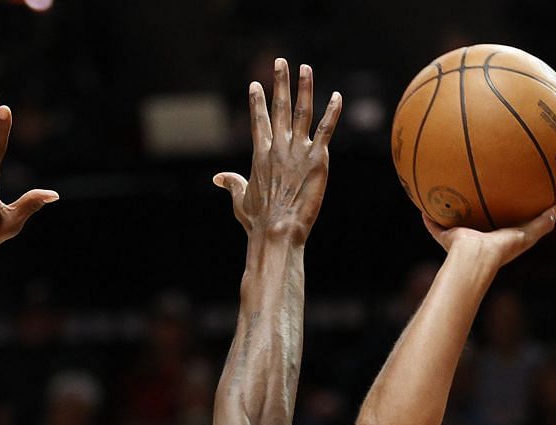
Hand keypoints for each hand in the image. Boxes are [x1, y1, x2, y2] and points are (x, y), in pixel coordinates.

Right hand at [214, 59, 340, 243]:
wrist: (276, 232)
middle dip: (280, 83)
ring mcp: (298, 151)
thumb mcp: (240, 200)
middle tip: (281, 61)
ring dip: (304, 88)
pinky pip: (326, 131)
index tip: (255, 84)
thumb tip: (218, 178)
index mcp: (260, 155)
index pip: (258, 121)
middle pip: (279, 108)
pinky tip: (337, 96)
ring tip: (306, 68)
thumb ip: (233, 184)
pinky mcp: (317, 159)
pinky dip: (332, 113)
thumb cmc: (258, 222)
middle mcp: (278, 148)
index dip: (257, 102)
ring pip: (302, 112)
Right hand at [423, 205, 555, 271]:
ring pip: (453, 225)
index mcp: (495, 240)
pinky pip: (435, 227)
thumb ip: (542, 223)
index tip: (503, 201)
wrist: (476, 258)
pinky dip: (429, 219)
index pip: (499, 226)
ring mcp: (460, 240)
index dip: (501, 215)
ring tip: (445, 195)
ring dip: (448, 214)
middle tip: (473, 194)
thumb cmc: (501, 249)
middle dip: (474, 212)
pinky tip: (423, 205)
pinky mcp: (446, 238)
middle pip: (475, 223)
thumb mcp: (527, 234)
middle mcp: (476, 239)